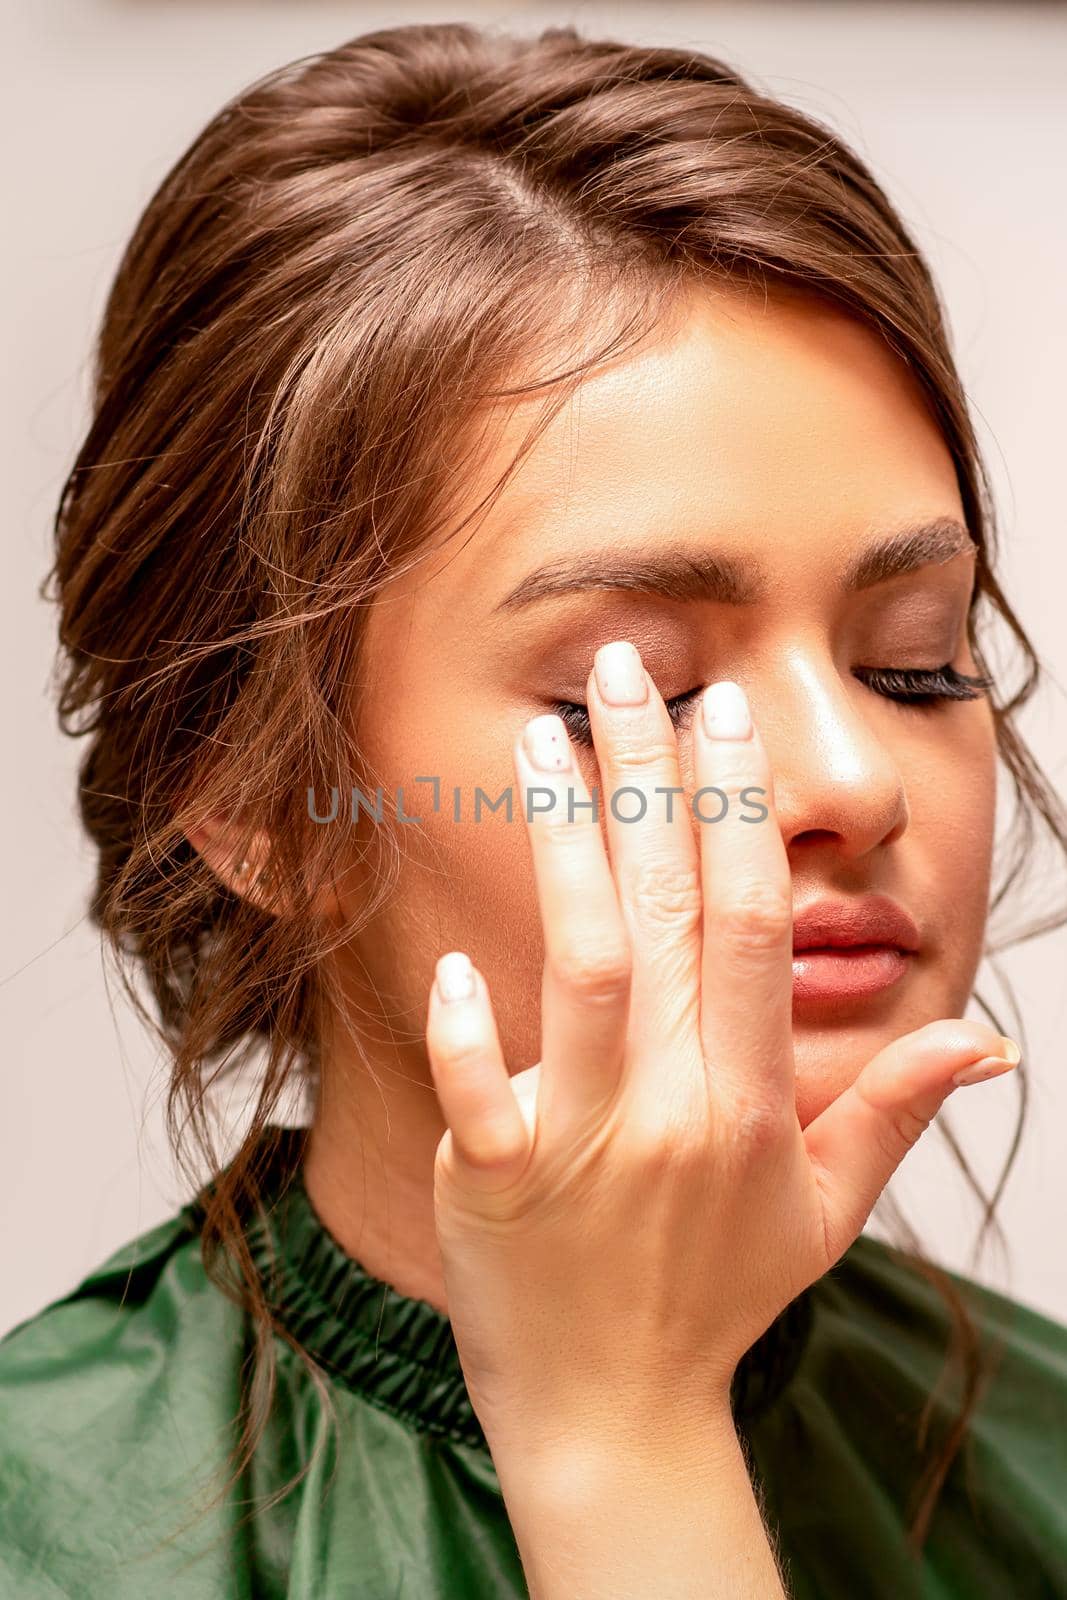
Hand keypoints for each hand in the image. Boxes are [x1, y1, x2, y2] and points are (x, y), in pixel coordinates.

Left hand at [424, 639, 1017, 1461]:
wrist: (614, 1412)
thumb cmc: (714, 1298)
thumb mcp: (824, 1213)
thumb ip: (893, 1109)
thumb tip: (984, 1036)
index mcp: (749, 1100)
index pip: (756, 927)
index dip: (741, 813)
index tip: (723, 716)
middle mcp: (674, 1106)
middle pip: (670, 914)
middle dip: (650, 780)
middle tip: (631, 668)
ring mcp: (584, 1143)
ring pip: (584, 970)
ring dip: (566, 850)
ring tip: (548, 740)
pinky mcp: (497, 1182)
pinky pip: (483, 1094)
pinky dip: (470, 1031)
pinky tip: (454, 960)